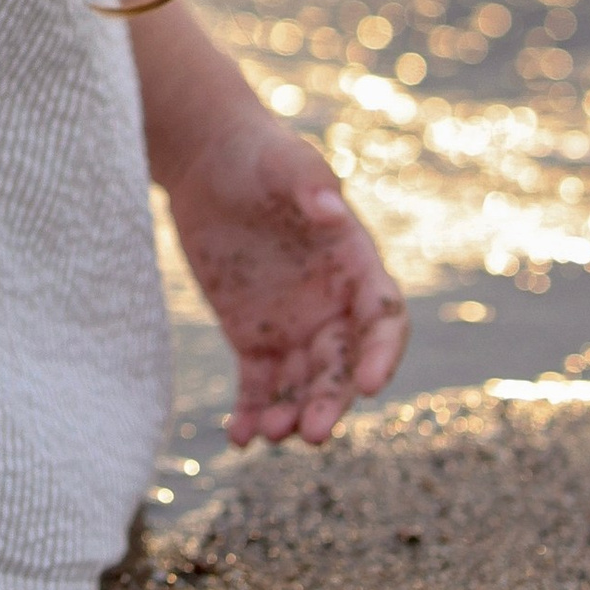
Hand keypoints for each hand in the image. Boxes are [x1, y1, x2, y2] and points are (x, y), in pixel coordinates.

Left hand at [160, 109, 409, 446]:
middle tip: (311, 432)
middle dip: (330, 401)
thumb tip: (331, 211)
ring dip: (293, 414)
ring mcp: (294, 326)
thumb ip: (312, 184)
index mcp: (354, 265)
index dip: (382, 354)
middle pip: (342, 366)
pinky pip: (260, 387)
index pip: (383, 320)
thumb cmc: (258, 153)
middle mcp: (332, 305)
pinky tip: (239, 436)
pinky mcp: (254, 338)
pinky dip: (253, 413)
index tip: (369, 385)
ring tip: (270, 434)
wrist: (206, 160)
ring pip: (303, 386)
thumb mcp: (287, 160)